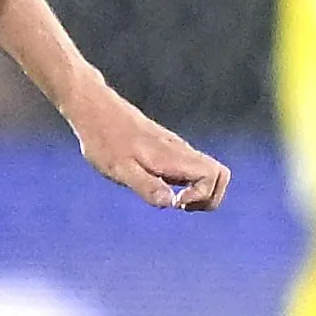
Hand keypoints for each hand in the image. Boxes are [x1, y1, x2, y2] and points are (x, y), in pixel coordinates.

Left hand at [71, 91, 230, 211]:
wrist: (95, 110)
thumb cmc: (104, 140)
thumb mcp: (120, 169)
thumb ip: (147, 186)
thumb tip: (171, 203)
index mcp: (172, 156)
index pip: (214, 175)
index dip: (202, 196)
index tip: (176, 202)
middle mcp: (180, 151)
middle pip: (220, 174)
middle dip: (208, 197)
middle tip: (180, 204)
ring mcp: (175, 149)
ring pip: (207, 171)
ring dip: (197, 192)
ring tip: (171, 199)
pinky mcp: (167, 149)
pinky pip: (191, 169)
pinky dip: (186, 184)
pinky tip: (161, 187)